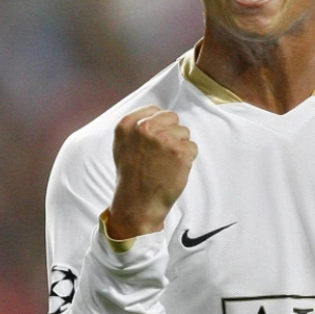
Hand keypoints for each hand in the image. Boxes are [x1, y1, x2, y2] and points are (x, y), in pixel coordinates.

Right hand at [106, 105, 197, 238]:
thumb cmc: (131, 176)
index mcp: (128, 125)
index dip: (158, 125)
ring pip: (184, 132)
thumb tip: (155, 113)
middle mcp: (146, 128)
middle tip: (161, 153)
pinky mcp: (181, 152)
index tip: (154, 140)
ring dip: (179, 146)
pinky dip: (187, 159)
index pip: (154, 110)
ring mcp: (164, 139)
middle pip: (173, 118)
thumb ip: (135, 126)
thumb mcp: (122, 145)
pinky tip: (173, 169)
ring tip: (165, 163)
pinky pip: (192, 147)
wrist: (137, 203)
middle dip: (171, 133)